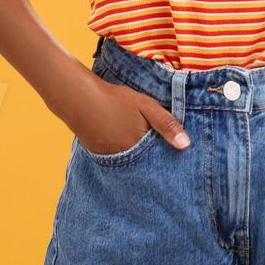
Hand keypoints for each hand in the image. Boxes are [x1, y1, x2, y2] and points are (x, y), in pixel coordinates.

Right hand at [53, 73, 190, 152]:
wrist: (78, 99)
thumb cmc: (115, 100)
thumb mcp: (146, 106)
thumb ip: (166, 124)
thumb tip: (186, 145)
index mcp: (140, 147)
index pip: (160, 161)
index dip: (168, 159)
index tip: (178, 161)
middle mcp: (126, 159)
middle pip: (147, 165)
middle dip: (155, 162)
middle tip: (161, 157)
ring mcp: (111, 159)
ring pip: (132, 163)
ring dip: (139, 160)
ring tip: (143, 150)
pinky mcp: (100, 156)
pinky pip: (118, 160)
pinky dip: (125, 156)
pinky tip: (126, 145)